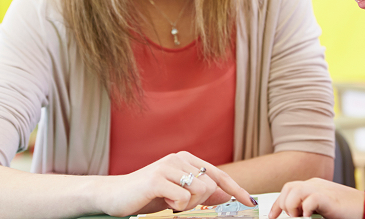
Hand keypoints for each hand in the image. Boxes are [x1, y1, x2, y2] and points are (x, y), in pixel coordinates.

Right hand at [95, 151, 254, 216]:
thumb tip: (226, 195)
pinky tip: (160, 201)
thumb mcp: (177, 195)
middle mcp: (179, 158)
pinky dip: (174, 206)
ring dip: (186, 205)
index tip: (251, 202)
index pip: (218, 175)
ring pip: (200, 191)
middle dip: (198, 203)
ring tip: (167, 203)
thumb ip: (200, 193)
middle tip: (176, 205)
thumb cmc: (147, 196)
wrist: (114, 196)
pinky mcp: (157, 178)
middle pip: (210, 186)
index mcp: (186, 160)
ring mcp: (168, 166)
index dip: (236, 189)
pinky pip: (183, 198)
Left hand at [268, 178, 363, 218]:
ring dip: (292, 205)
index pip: (289, 189)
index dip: (278, 203)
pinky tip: (308, 217)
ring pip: (296, 190)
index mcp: (313, 185)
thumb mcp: (322, 207)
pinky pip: (311, 199)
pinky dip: (306, 208)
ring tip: (299, 217)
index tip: (272, 216)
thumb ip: (309, 207)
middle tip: (290, 217)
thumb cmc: (346, 210)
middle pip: (289, 187)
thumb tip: (296, 215)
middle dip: (283, 204)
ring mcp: (322, 189)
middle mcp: (315, 184)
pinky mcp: (329, 198)